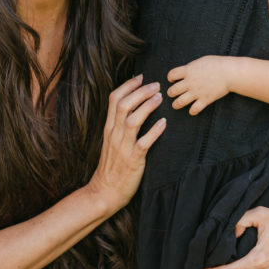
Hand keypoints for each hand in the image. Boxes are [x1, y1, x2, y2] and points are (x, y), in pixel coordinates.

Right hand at [88, 75, 164, 212]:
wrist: (105, 191)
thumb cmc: (111, 166)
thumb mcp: (111, 142)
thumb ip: (118, 126)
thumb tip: (131, 108)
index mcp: (108, 128)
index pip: (113, 99)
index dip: (128, 85)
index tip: (141, 77)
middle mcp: (114, 135)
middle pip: (124, 105)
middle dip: (140, 92)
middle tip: (156, 85)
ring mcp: (123, 147)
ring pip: (132, 120)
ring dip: (147, 106)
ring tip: (160, 98)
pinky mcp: (133, 160)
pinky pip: (144, 143)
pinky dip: (154, 131)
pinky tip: (163, 123)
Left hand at [167, 56, 231, 114]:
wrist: (229, 72)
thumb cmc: (217, 64)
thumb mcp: (201, 61)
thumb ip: (192, 67)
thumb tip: (187, 71)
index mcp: (188, 70)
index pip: (171, 75)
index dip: (170, 78)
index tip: (172, 80)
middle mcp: (190, 82)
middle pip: (172, 90)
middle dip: (170, 93)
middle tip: (172, 93)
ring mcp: (197, 92)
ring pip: (179, 102)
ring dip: (176, 104)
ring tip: (176, 105)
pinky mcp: (205, 100)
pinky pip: (194, 109)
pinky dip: (192, 111)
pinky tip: (192, 110)